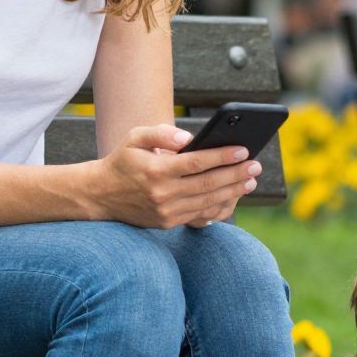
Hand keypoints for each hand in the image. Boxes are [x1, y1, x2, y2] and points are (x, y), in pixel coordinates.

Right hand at [92, 124, 260, 228]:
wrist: (101, 195)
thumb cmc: (123, 160)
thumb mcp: (134, 138)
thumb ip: (161, 133)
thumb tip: (187, 139)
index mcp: (155, 170)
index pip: (196, 163)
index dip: (222, 157)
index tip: (243, 150)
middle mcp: (162, 194)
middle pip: (208, 184)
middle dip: (235, 174)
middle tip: (255, 166)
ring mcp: (166, 212)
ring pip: (207, 202)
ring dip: (233, 192)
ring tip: (250, 180)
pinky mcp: (168, 222)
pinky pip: (200, 215)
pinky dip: (219, 207)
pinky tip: (233, 197)